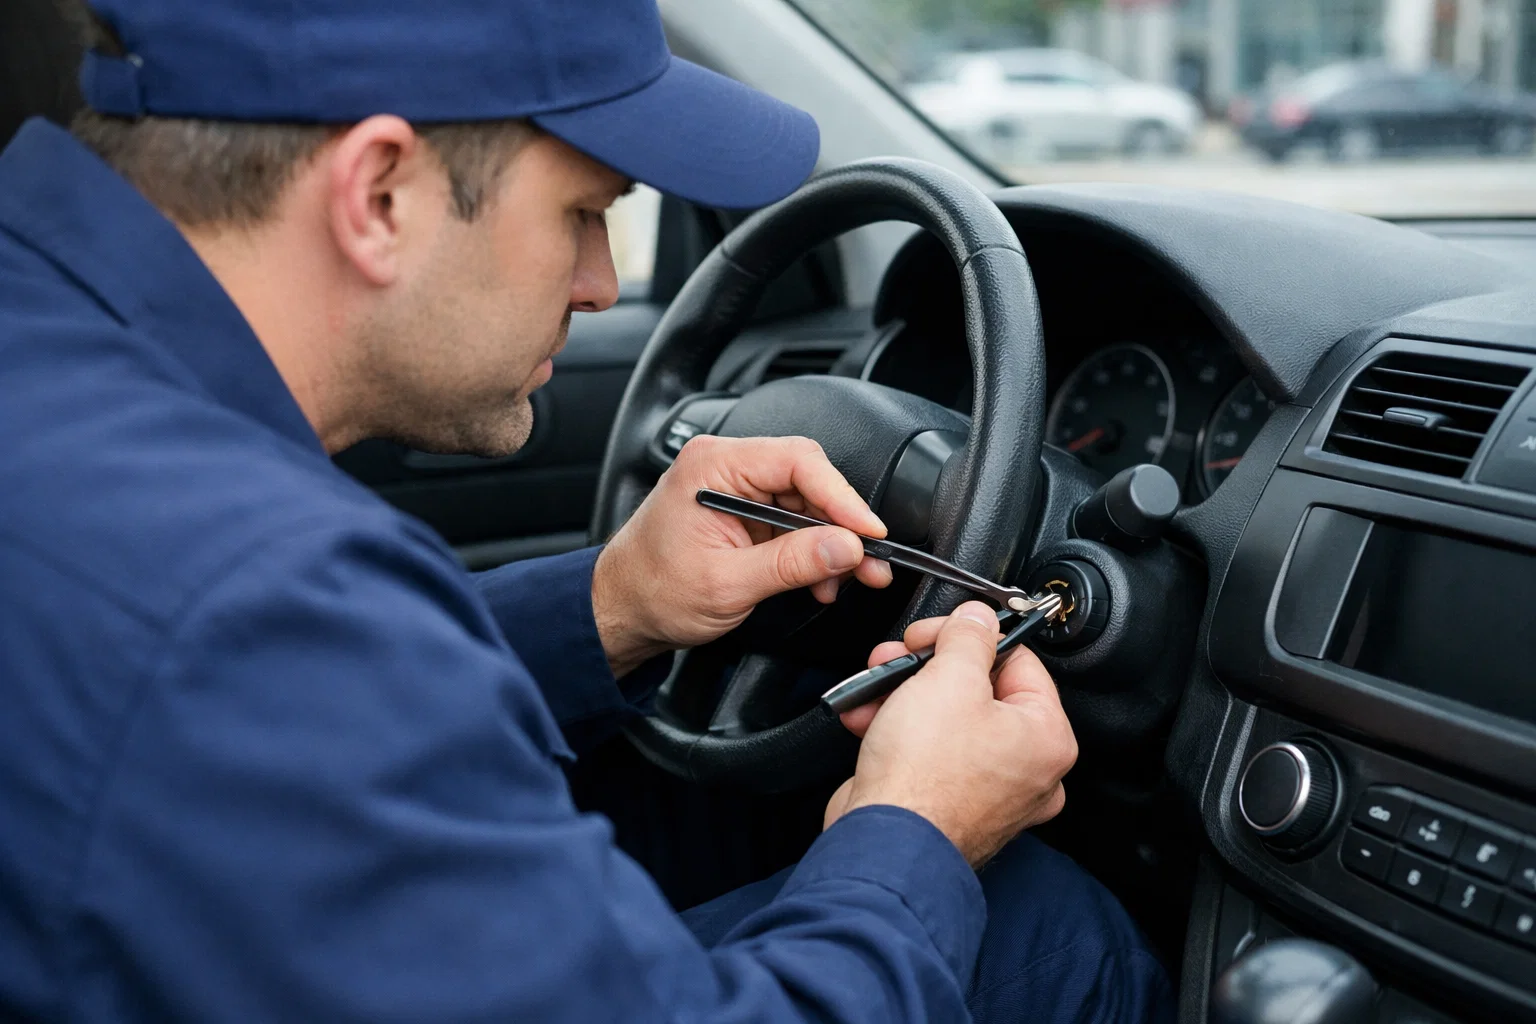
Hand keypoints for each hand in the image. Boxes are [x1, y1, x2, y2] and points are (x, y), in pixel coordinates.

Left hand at [592, 435, 892, 675]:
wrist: (622, 610)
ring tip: (848, 579)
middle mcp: (725, 467)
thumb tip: (846, 547)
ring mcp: (735, 488)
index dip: (842, 496)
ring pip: (806, 502)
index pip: (797, 461)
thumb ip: (791, 563)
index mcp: (713, 467)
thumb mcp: (729, 583)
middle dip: (842, 524)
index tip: (869, 531)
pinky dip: (812, 550)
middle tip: (869, 562)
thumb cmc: (653, 591)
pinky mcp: (744, 511)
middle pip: (808, 479)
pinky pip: (792, 520)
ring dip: (831, 543)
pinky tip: (820, 579)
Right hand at [823, 603, 1077, 866]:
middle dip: (928, 667)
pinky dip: (898, 731)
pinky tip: (868, 717)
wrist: (883, 842)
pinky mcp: (948, 805)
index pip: (1019, 661)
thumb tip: (977, 618)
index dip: (971, 637)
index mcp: (1047, 738)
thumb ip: (967, 638)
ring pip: (948, 720)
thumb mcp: (949, 679)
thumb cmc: (926, 776)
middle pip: (979, 691)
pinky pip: (929, 753)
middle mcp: (1027, 770)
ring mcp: (988, 792)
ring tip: (876, 684)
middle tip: (902, 655)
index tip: (936, 630)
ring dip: (906, 695)